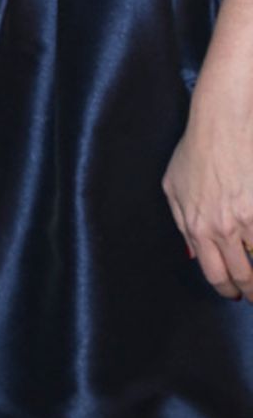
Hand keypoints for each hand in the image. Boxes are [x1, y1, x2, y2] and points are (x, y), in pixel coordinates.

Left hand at [163, 101, 252, 301]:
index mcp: (196, 226)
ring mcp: (246, 219)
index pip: (213, 274)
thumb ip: (181, 223)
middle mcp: (221, 228)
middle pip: (241, 276)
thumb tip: (192, 254)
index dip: (226, 289)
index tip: (233, 293)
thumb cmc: (196, 151)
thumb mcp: (173, 187)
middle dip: (250, 291)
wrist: (221, 124)